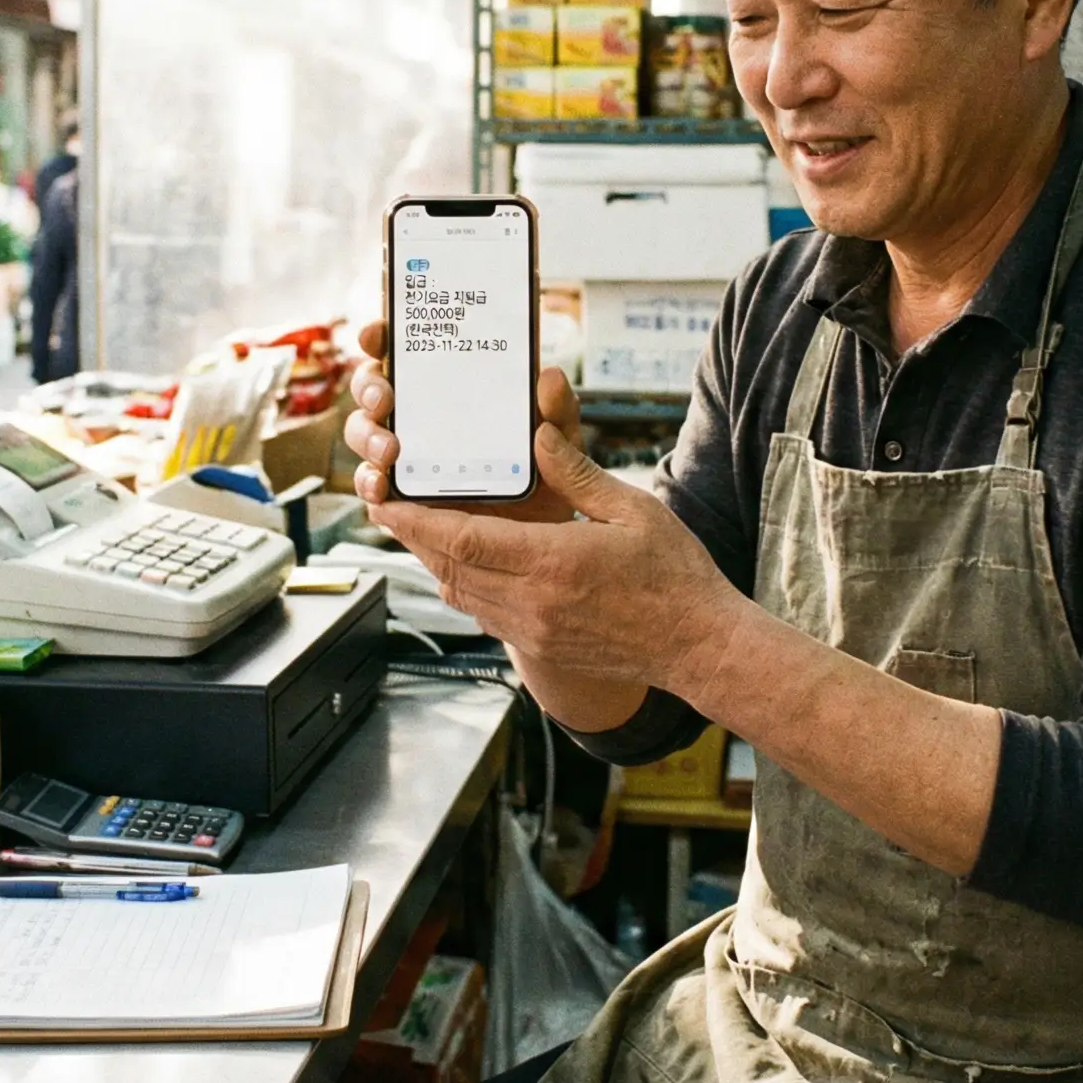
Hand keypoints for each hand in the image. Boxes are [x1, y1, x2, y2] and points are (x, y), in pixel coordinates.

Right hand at [343, 319, 580, 523]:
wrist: (543, 537)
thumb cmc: (545, 477)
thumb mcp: (557, 439)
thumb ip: (556, 411)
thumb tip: (551, 377)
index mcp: (450, 388)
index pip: (407, 352)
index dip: (382, 338)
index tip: (375, 335)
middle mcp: (419, 417)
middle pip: (372, 389)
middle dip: (369, 388)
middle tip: (385, 398)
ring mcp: (404, 457)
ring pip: (363, 435)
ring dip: (368, 438)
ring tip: (390, 451)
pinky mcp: (400, 499)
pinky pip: (371, 487)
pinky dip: (370, 486)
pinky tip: (383, 489)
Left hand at [368, 421, 742, 691]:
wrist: (697, 646)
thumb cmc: (674, 574)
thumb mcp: (632, 510)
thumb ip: (577, 474)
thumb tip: (537, 435)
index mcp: (553, 563)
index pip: (462, 540)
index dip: (415, 521)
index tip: (385, 501)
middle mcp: (534, 603)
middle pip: (449, 567)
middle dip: (413, 537)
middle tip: (387, 506)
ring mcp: (534, 631)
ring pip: (461, 594)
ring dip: (435, 561)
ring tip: (419, 530)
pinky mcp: (540, 647)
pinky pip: (484, 614)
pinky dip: (464, 586)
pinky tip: (466, 564)